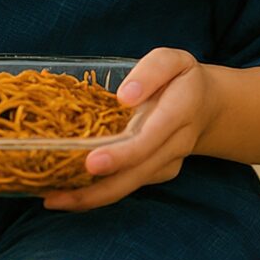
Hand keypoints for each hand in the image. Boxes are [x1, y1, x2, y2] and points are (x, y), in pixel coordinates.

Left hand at [43, 48, 213, 210]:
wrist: (209, 106)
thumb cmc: (183, 79)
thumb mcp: (173, 60)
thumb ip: (152, 71)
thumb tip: (126, 96)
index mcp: (180, 112)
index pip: (150, 139)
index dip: (121, 155)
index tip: (92, 163)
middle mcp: (175, 145)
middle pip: (136, 174)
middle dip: (96, 190)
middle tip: (56, 196)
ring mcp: (167, 164)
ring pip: (129, 187)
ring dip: (90, 198)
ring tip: (51, 199)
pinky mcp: (157, 174)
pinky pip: (127, 185)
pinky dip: (97, 193)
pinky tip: (67, 193)